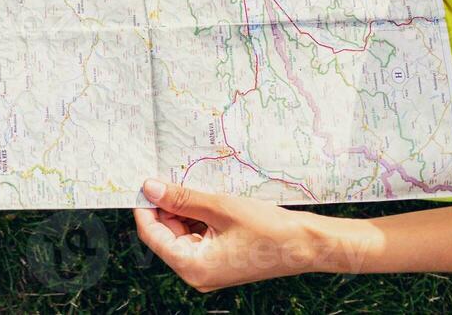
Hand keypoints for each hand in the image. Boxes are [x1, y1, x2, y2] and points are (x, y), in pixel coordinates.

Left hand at [134, 179, 352, 291]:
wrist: (306, 244)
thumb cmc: (268, 229)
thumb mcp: (220, 207)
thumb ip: (181, 198)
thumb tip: (149, 188)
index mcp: (194, 267)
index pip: (152, 236)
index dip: (145, 208)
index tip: (145, 182)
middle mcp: (198, 273)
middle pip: (166, 234)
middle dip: (167, 206)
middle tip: (172, 177)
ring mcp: (209, 268)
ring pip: (181, 233)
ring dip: (183, 209)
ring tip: (196, 186)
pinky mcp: (220, 260)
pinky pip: (198, 236)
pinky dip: (198, 216)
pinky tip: (206, 198)